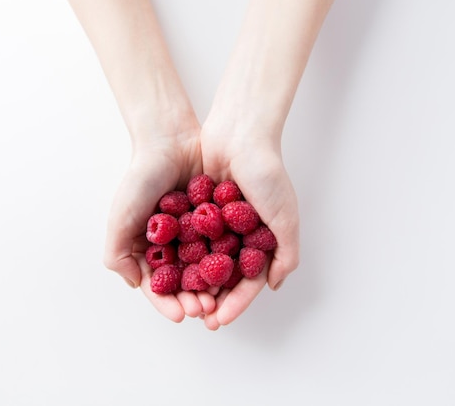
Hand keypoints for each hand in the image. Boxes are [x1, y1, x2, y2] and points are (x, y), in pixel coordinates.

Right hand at [104, 120, 215, 321]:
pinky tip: (236, 274)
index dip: (168, 303)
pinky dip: (229, 261)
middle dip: (194, 299)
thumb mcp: (121, 218)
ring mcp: (196, 234)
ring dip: (213, 287)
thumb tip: (135, 285)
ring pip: (206, 269)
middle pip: (185, 282)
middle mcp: (173, 245)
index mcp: (149, 248)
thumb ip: (118, 254)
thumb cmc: (141, 178)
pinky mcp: (217, 221)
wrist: (170, 141)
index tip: (181, 315)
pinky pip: (224, 246)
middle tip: (205, 309)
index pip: (158, 285)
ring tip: (221, 297)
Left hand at [199, 122, 299, 329]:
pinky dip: (180, 254)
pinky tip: (168, 271)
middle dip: (212, 297)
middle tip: (197, 315)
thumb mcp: (285, 217)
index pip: (248, 280)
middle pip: (223, 276)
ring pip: (203, 261)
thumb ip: (285, 253)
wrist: (239, 134)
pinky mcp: (198, 210)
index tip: (221, 319)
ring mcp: (218, 223)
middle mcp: (239, 234)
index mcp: (262, 239)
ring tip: (181, 299)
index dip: (236, 302)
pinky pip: (188, 238)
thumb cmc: (267, 173)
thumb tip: (273, 285)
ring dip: (194, 282)